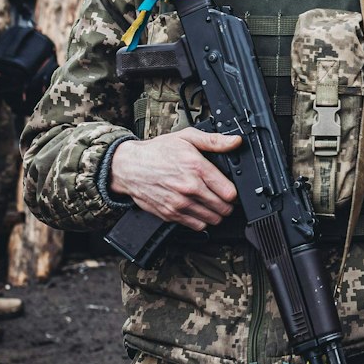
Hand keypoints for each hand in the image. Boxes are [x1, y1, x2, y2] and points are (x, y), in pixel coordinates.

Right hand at [108, 127, 242, 230]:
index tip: (231, 189)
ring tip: (212, 205)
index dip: (234, 192)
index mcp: (197, 168)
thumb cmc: (157, 152)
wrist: (128, 167)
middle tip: (223, 198)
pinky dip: (201, 221)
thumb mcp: (187, 137)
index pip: (229, 192)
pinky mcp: (170, 214)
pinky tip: (198, 210)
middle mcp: (189, 188)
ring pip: (212, 219)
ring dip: (216, 214)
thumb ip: (214, 141)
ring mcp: (179, 203)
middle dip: (227, 204)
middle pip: (223, 208)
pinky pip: (197, 226)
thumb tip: (235, 142)